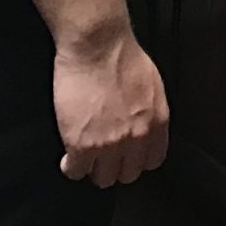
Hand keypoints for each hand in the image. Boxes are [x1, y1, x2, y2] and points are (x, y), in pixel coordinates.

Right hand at [55, 26, 168, 187]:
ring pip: (102, 178)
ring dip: (93, 169)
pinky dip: (71, 167)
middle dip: (114, 166)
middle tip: (102, 157)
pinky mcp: (81, 145)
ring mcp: (109, 144)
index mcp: (157, 121)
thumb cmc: (122, 57)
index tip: (126, 156)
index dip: (136, 160)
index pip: (152, 160)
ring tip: (86, 157)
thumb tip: (142, 126)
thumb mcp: (151, 86)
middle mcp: (137, 137)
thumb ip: (149, 112)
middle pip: (127, 174)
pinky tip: (69, 157)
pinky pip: (76, 172)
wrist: (97, 46)